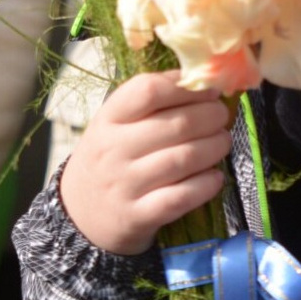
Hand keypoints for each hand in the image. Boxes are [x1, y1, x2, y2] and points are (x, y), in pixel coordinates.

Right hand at [57, 73, 231, 255]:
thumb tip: (203, 83)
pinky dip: (206, 185)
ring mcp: (125, 185)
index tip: (208, 89)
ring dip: (214, 147)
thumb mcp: (114, 124)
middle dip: (211, 117)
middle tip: (222, 117)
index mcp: (108, 119)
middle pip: (176, 125)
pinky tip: (214, 176)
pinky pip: (181, 197)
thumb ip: (151, 104)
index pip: (148, 90)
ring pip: (183, 159)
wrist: (79, 213)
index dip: (187, 86)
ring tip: (222, 142)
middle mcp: (113, 150)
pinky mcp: (138, 216)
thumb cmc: (108, 158)